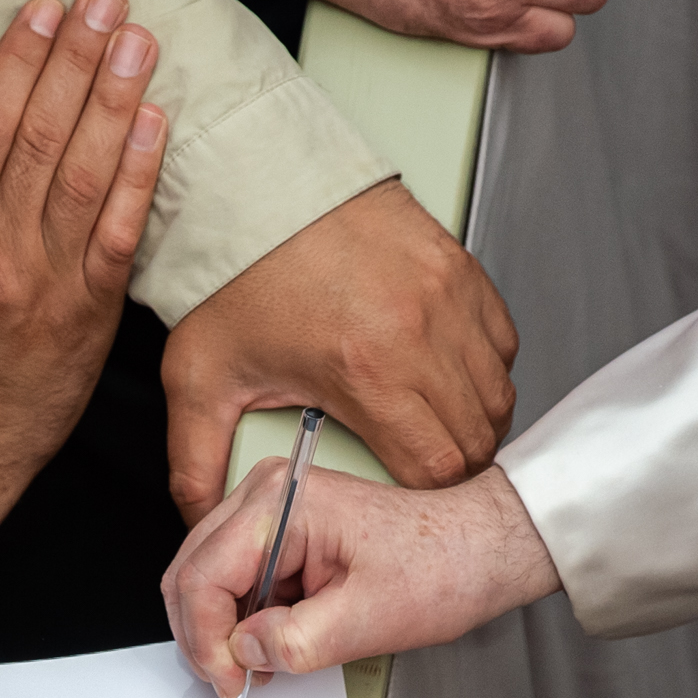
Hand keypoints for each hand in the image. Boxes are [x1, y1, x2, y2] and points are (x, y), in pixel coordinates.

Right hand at [0, 0, 166, 540]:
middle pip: (44, 136)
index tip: (46, 10)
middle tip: (106, 2)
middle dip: (78, 60)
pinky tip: (155, 125)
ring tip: (138, 42)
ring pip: (88, 174)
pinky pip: (120, 234)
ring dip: (117, 100)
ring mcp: (49, 282)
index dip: (21, 62)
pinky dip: (140, 176)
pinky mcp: (90, 313)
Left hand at [162, 182, 517, 519]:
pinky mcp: (461, 267)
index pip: (438, 468)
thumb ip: (195, 462)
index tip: (400, 490)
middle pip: (478, 436)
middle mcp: (421, 331)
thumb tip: (202, 516)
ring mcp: (450, 296)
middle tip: (417, 464)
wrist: (257, 181)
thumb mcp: (199, 377)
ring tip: (432, 423)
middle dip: (453, 463)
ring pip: (499, 391)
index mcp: (366, 369)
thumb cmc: (234, 271)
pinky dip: (483, 367)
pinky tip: (443, 372)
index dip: (424, 493)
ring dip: (472, 418)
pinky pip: (503, 340)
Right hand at [164, 463, 559, 697]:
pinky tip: (273, 647)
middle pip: (191, 573)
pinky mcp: (283, 532)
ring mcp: (272, 510)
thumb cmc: (441, 568)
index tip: (230, 685)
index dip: (206, 642)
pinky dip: (245, 621)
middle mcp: (267, 495)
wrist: (480, 550)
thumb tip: (242, 654)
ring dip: (225, 632)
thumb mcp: (368, 620)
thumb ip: (295, 642)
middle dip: (205, 638)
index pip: (201, 576)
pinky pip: (238, 581)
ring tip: (259, 670)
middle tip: (234, 686)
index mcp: (282, 502)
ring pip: (209, 580)